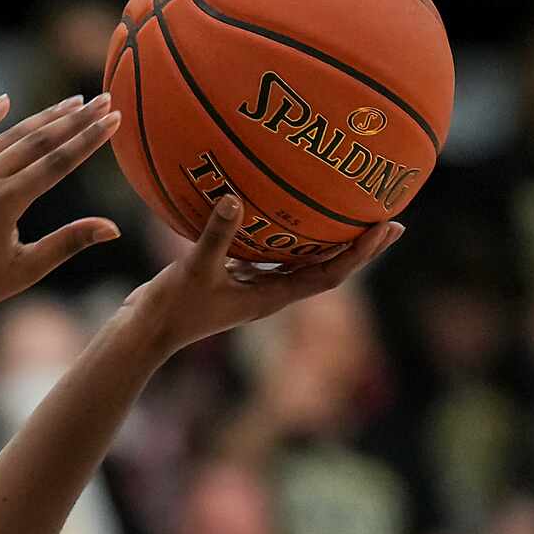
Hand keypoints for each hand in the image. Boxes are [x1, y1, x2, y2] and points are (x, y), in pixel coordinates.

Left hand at [0, 95, 124, 325]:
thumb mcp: (27, 268)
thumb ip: (69, 242)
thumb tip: (113, 229)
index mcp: (4, 204)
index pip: (57, 163)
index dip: (89, 139)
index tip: (114, 119)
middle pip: (38, 141)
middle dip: (75, 119)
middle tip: (103, 100)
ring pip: (8, 137)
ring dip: (43, 118)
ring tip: (72, 102)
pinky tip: (4, 101)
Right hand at [126, 192, 401, 355]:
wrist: (143, 335)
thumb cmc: (171, 310)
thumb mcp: (193, 270)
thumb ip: (216, 236)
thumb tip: (235, 198)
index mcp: (272, 298)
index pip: (330, 275)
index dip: (361, 254)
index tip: (388, 227)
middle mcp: (270, 293)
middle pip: (327, 268)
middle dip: (359, 246)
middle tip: (390, 218)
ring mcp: (252, 286)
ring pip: (301, 261)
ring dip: (328, 240)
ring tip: (349, 211)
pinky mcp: (232, 277)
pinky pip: (269, 252)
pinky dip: (283, 232)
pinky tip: (281, 206)